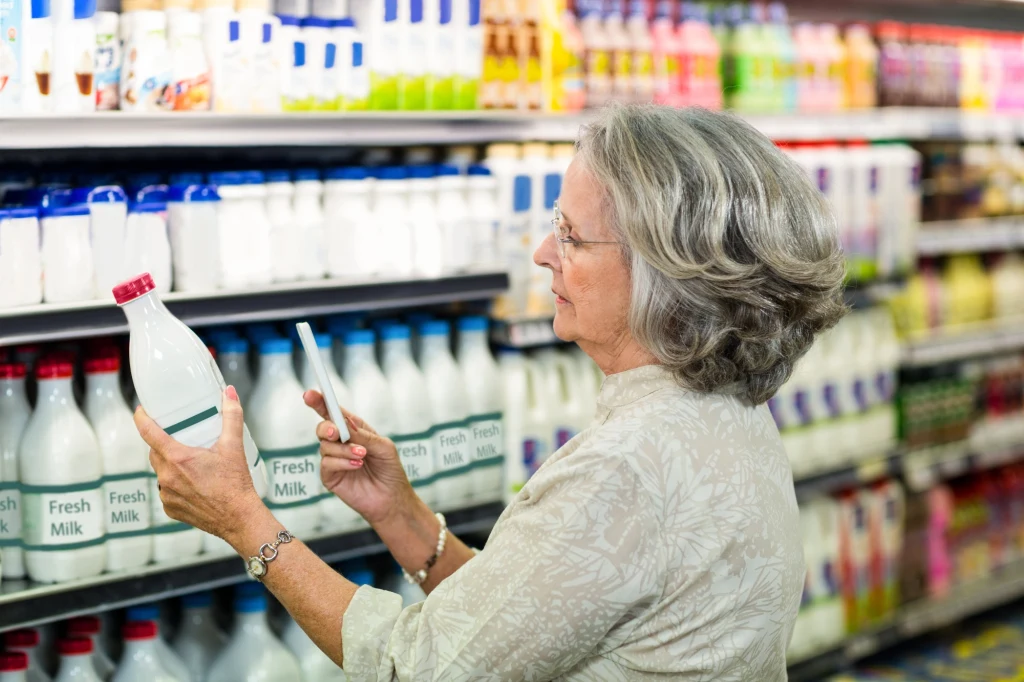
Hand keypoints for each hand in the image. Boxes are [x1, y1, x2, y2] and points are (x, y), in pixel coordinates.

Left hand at [134, 386, 266, 542]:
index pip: (148, 433)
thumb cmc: (235, 485)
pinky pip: (166, 491)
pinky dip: (174, 484)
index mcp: (178, 458)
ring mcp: (167, 495)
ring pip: (160, 472)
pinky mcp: (170, 509)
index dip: (141, 419)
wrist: (238, 518)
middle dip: (162, 443)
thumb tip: (229, 393)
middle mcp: (167, 477)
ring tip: (189, 463)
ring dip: (169, 465)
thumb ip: (231, 416)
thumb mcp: (234, 446)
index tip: (141, 411)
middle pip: (154, 452)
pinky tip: (191, 484)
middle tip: (178, 438)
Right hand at [302, 390, 415, 526]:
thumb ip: (364, 435)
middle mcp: (340, 443)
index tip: (310, 394)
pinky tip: (357, 466)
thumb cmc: (390, 470)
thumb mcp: (384, 448)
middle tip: (337, 432)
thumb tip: (347, 424)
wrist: (392, 499)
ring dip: (343, 449)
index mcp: (353, 430)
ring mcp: (334, 460)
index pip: (334, 413)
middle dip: (327, 427)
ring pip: (325, 446)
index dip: (320, 402)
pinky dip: (342, 462)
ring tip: (362, 455)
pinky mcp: (330, 477)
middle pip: (323, 427)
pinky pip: (326, 464)